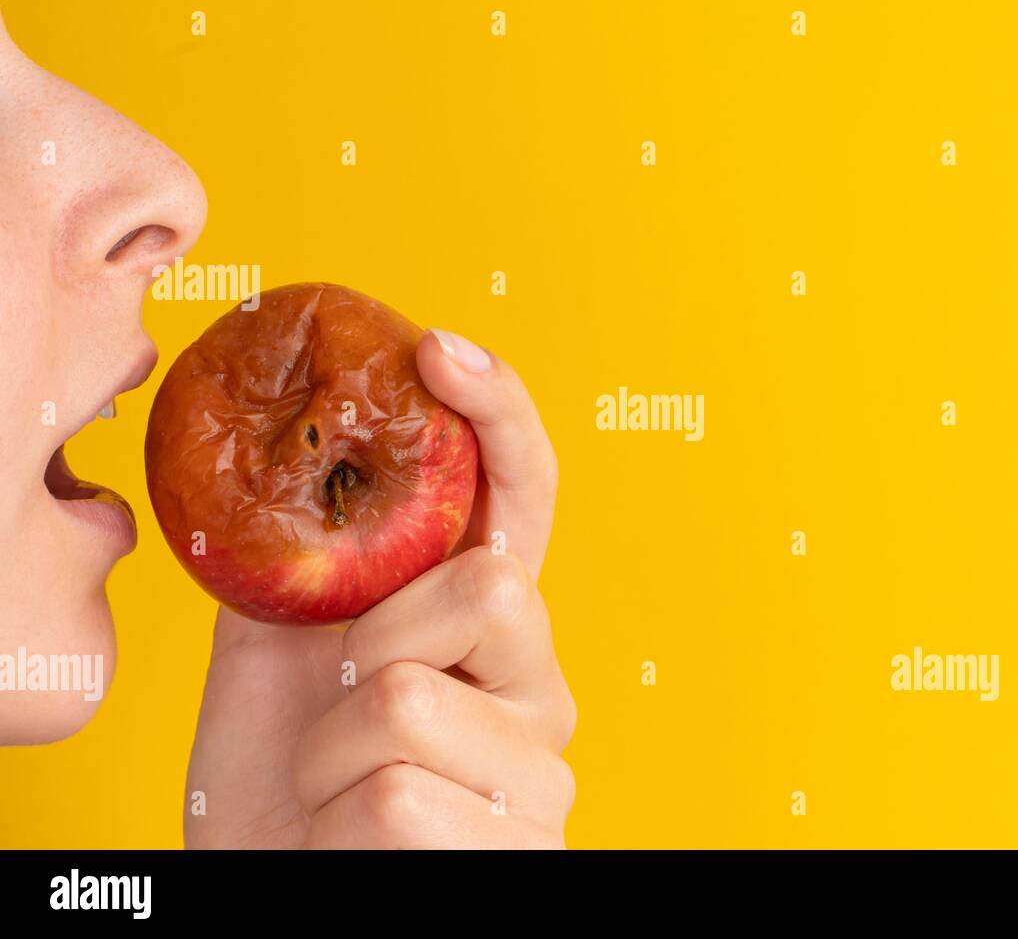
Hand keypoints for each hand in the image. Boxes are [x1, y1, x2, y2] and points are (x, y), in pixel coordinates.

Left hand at [183, 330, 573, 847]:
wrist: (273, 873)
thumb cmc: (282, 769)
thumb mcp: (273, 640)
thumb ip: (296, 552)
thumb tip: (270, 445)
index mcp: (488, 615)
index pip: (527, 492)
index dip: (499, 411)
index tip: (438, 350)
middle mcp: (537, 679)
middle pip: (491, 585)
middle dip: (371, 639)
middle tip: (336, 698)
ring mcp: (542, 769)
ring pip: (412, 703)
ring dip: (327, 752)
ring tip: (334, 788)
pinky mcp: (523, 847)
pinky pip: (399, 800)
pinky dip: (336, 823)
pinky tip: (355, 842)